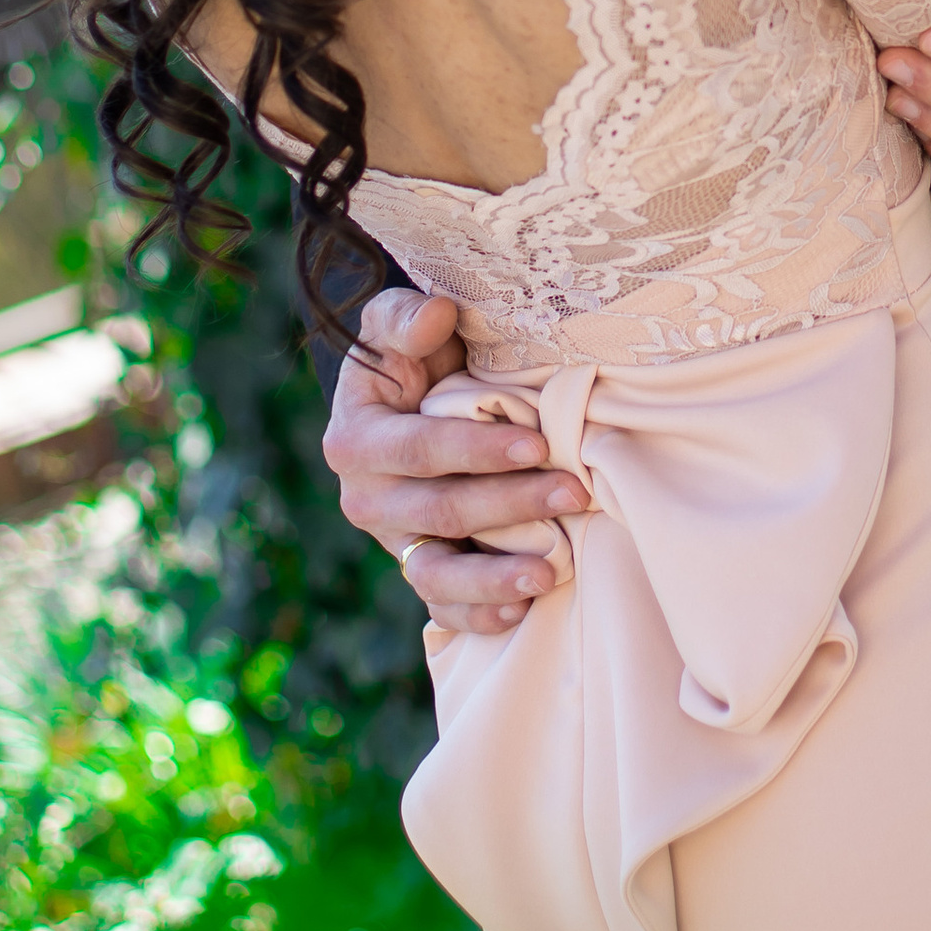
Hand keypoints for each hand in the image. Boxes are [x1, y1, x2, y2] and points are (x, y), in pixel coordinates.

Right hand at [321, 286, 589, 637]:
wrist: (407, 398)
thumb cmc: (412, 355)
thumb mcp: (397, 325)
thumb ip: (407, 317)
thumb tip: (437, 314)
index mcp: (355, 439)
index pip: (418, 449)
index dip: (476, 449)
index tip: (537, 444)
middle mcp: (366, 499)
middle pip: (441, 511)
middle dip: (510, 504)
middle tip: (574, 492)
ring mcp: (394, 541)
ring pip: (437, 573)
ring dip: (495, 578)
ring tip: (550, 574)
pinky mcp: (419, 568)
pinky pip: (442, 606)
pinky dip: (478, 616)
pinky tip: (521, 612)